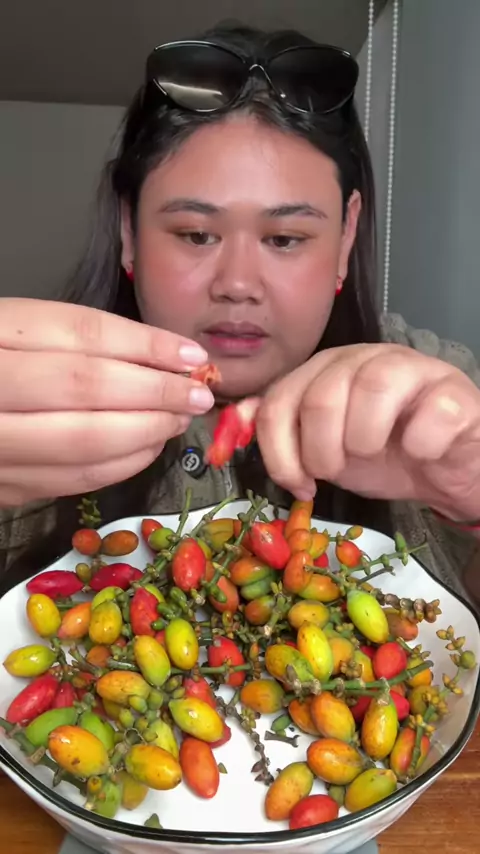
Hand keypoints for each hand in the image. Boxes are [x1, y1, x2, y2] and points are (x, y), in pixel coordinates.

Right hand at [0, 298, 213, 505]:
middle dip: (155, 394)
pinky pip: (72, 480)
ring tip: (179, 418)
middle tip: (197, 395)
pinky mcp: (1, 485)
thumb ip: (77, 339)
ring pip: (83, 443)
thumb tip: (164, 357)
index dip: (145, 346)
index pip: (81, 334)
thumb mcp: (16, 330)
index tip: (191, 356)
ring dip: (147, 433)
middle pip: (86, 388)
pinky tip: (148, 447)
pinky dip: (123, 465)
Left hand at [255, 343, 479, 520]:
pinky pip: (430, 413)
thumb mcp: (324, 447)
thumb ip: (284, 430)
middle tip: (334, 472)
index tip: (298, 483)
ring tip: (372, 458)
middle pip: (322, 395)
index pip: (279, 399)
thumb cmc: (384, 453)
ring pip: (373, 389)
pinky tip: (419, 452)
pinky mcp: (454, 392)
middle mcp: (366, 359)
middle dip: (319, 450)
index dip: (278, 449)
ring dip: (363, 441)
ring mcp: (414, 370)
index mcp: (327, 370)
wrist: (446, 467)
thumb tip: (238, 418)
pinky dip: (419, 444)